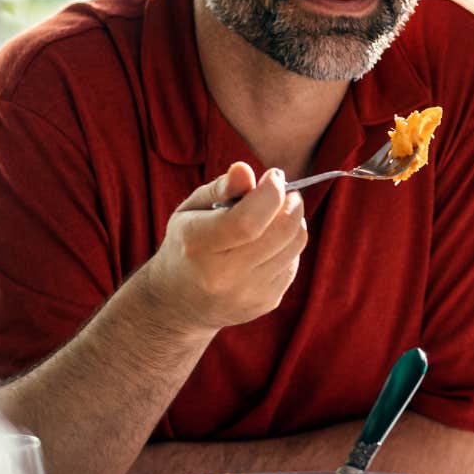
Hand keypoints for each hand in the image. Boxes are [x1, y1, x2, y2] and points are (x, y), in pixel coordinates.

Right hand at [138, 162, 308, 334]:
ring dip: (294, 220)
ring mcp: (248, 294)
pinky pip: (293, 262)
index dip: (270, 192)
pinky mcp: (267, 302)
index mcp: (197, 246)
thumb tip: (245, 169)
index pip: (248, 220)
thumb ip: (220, 188)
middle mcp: (223, 276)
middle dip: (291, 202)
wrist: (179, 304)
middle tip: (283, 190)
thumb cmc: (186, 245)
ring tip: (276, 213)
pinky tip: (269, 241)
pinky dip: (288, 244)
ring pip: (294, 245)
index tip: (274, 175)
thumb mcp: (191, 210)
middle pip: (281, 231)